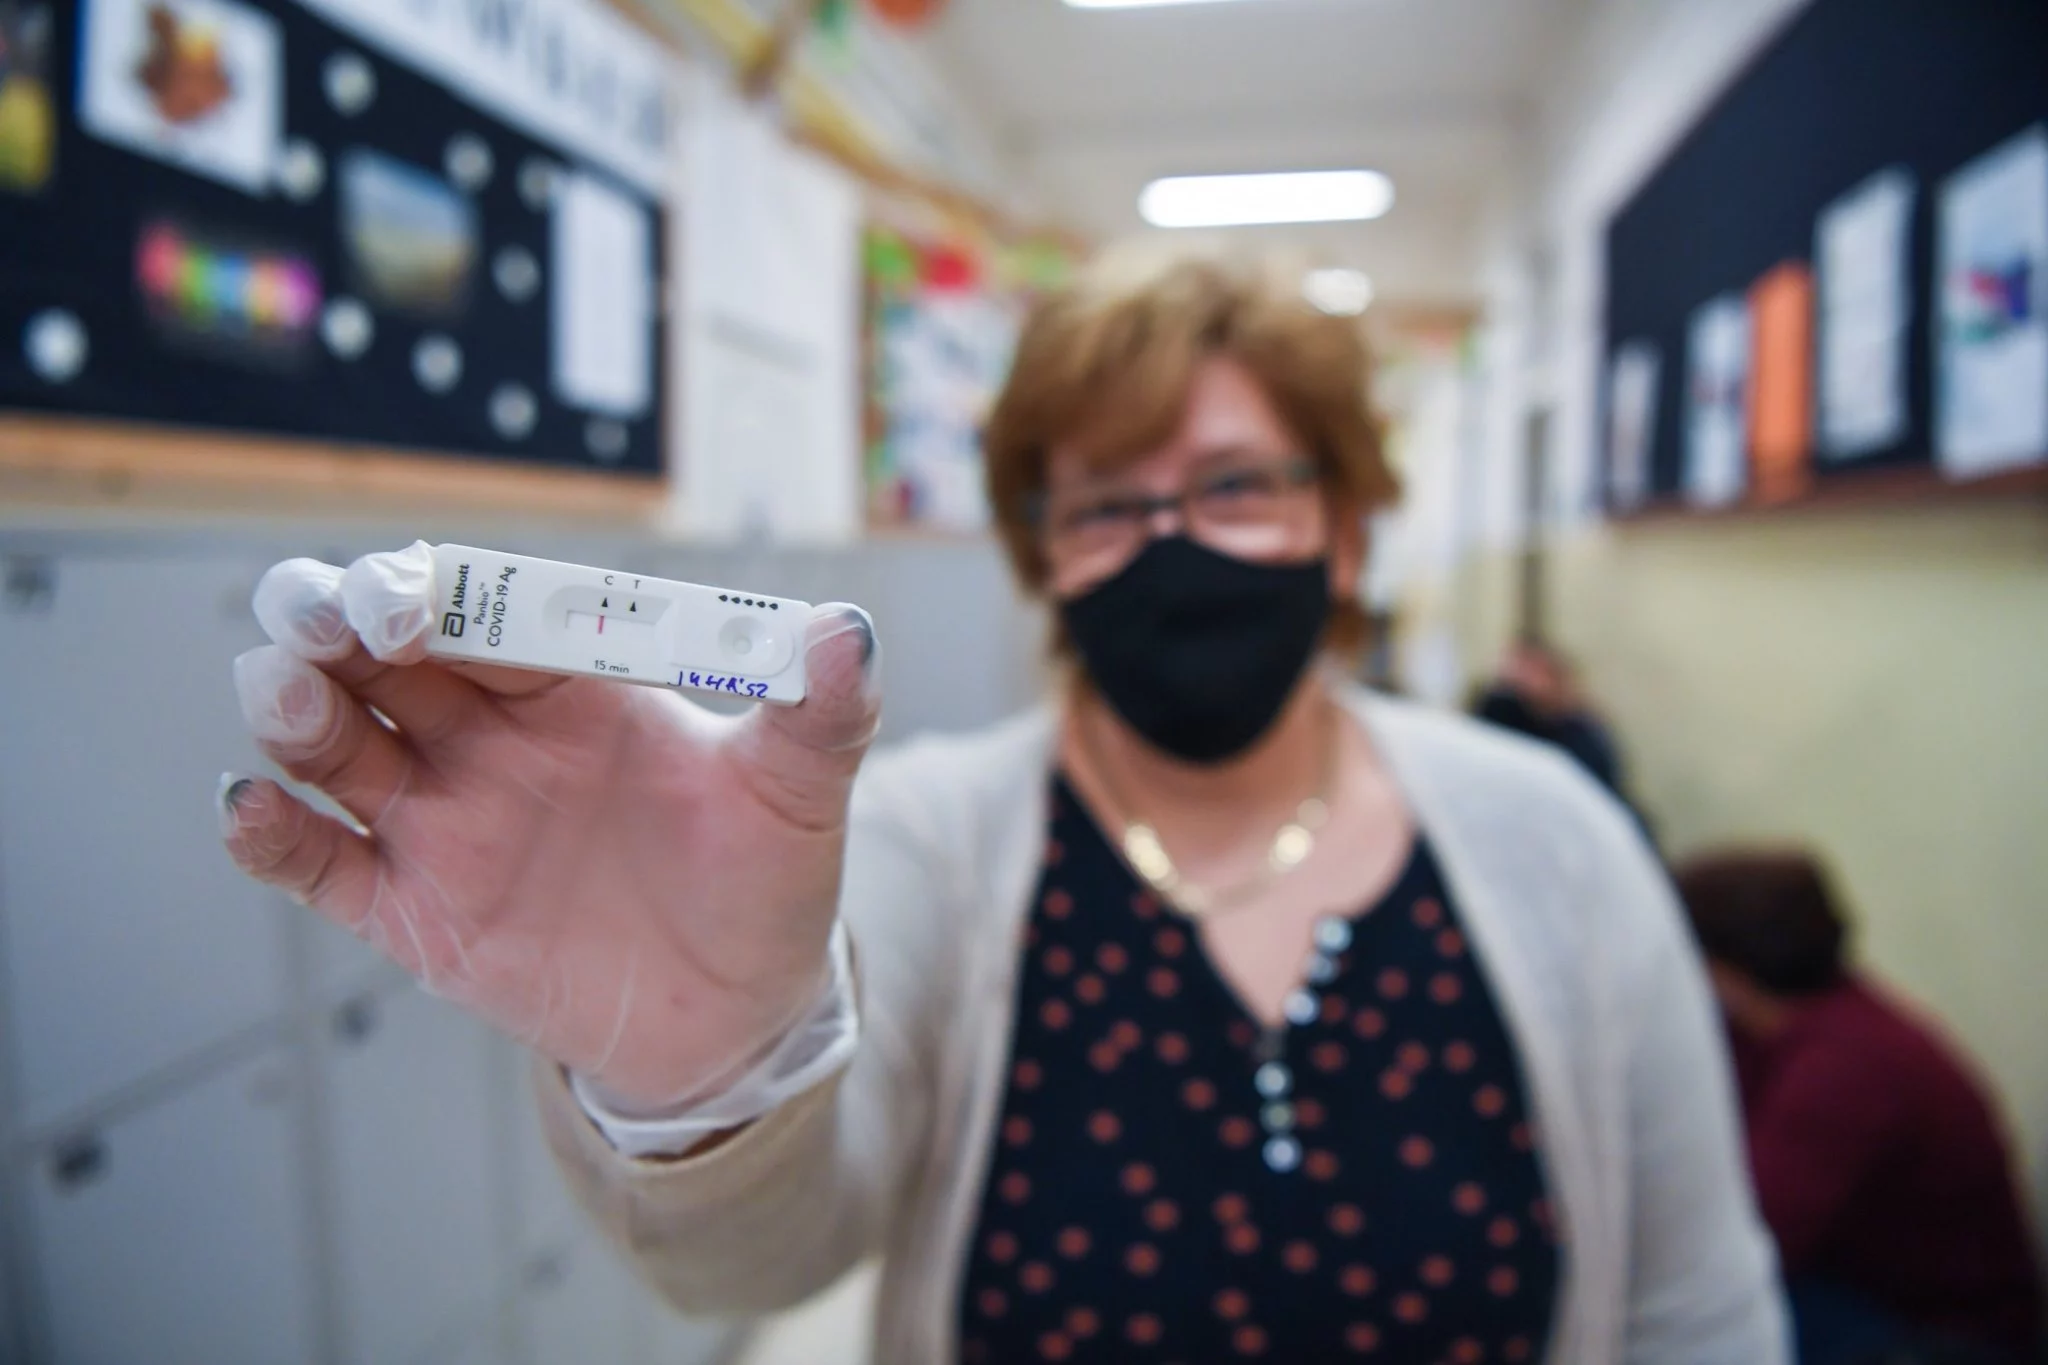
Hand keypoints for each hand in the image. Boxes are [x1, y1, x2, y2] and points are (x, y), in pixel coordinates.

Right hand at [219, 543, 879, 1109]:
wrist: (739, 1018)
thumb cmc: (765, 883)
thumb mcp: (804, 796)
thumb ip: (823, 712)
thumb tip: (850, 629)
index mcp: (574, 686)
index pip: (491, 614)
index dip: (448, 596)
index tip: (419, 594)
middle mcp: (492, 739)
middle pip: (386, 660)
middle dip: (339, 624)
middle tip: (320, 616)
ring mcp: (446, 822)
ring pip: (338, 747)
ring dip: (299, 713)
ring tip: (287, 694)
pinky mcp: (416, 911)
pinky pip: (324, 865)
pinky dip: (273, 836)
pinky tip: (251, 809)